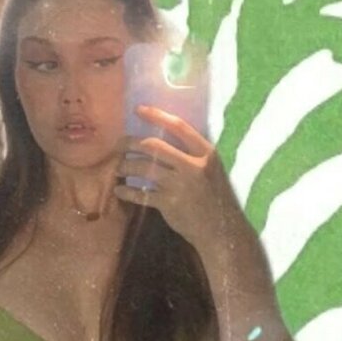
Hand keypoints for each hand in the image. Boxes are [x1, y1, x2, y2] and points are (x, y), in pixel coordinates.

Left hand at [114, 106, 239, 247]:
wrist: (222, 231)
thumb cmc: (215, 198)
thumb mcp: (212, 170)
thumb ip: (192, 155)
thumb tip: (163, 142)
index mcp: (206, 153)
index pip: (178, 126)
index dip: (156, 115)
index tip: (138, 110)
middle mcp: (193, 166)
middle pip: (153, 146)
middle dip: (130, 143)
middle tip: (119, 145)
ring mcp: (180, 186)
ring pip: (144, 168)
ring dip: (126, 166)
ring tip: (119, 168)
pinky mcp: (170, 204)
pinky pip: (141, 194)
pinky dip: (127, 192)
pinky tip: (120, 190)